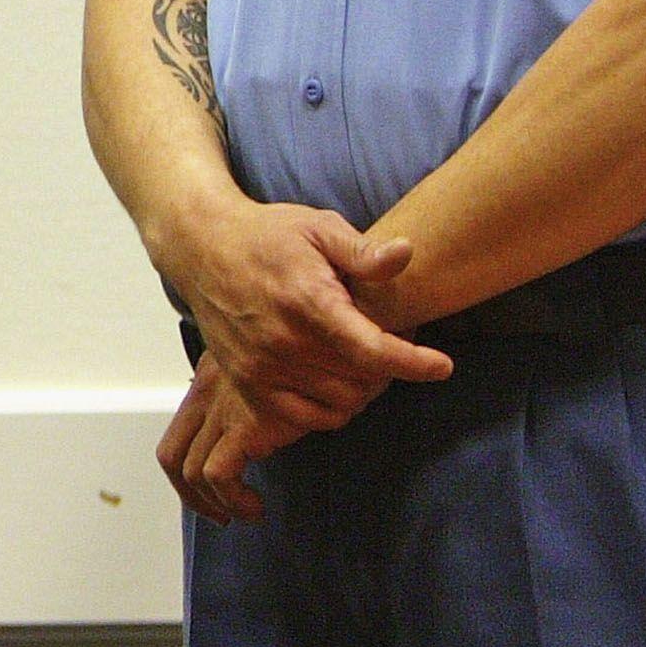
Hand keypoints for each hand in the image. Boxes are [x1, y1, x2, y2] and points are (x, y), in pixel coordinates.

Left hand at [157, 355, 302, 523]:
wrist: (337, 337)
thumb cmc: (315, 351)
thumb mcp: (276, 365)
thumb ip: (260, 387)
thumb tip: (264, 421)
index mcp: (211, 376)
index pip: (182, 427)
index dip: (190, 464)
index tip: (214, 489)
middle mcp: (208, 391)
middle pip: (172, 452)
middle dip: (189, 493)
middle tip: (218, 513)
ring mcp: (224, 407)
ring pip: (190, 470)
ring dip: (213, 503)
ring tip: (246, 512)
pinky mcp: (247, 423)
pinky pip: (218, 475)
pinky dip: (232, 499)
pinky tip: (257, 505)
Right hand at [161, 198, 453, 420]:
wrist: (202, 248)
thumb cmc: (266, 235)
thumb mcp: (318, 228)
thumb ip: (363, 251)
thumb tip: (406, 254)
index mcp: (307, 301)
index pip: (371, 349)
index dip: (414, 363)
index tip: (442, 366)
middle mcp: (284, 341)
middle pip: (361, 382)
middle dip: (390, 371)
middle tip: (396, 349)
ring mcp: (262, 367)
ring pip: (338, 404)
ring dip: (363, 391)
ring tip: (367, 365)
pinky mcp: (247, 383)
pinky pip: (305, 418)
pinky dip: (331, 409)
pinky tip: (337, 383)